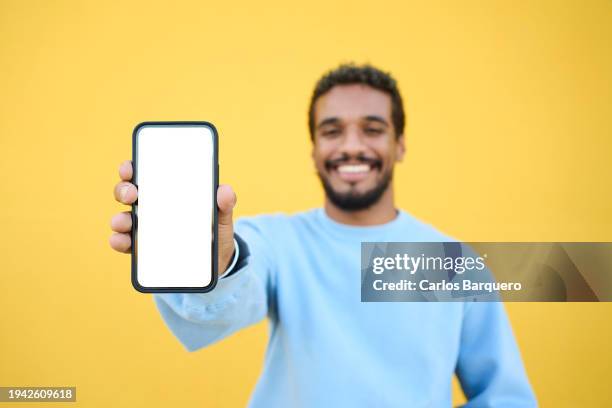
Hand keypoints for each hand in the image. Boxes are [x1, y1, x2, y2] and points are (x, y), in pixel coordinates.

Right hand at [109, 160, 237, 274]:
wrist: (217, 261)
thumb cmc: (215, 231)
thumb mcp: (222, 216)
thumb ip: (225, 203)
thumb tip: (224, 190)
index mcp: (169, 192)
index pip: (145, 174)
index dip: (132, 167)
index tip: (130, 168)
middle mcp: (151, 207)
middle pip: (128, 192)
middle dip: (123, 190)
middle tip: (131, 195)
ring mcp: (145, 227)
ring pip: (123, 217)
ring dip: (119, 218)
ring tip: (123, 222)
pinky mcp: (143, 249)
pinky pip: (125, 243)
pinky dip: (119, 241)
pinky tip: (121, 241)